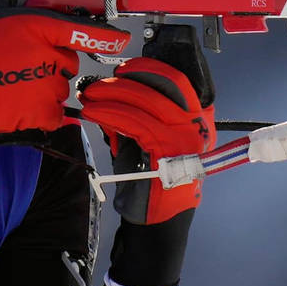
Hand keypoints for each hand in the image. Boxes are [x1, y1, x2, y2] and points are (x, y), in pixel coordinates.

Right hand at [0, 9, 130, 134]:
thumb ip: (38, 30)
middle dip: (51, 67)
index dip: (104, 37)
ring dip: (45, 91)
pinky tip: (20, 106)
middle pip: (68, 65)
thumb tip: (64, 40)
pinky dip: (42, 114)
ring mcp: (47, 86)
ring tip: (14, 87)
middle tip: (21, 68)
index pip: (81, 31)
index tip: (122, 40)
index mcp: (40, 29)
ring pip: (61, 90)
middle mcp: (49, 56)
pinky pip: (55, 114)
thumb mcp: (7, 23)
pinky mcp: (41, 112)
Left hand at [78, 58, 215, 223]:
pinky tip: (93, 112)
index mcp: (198, 116)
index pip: (176, 78)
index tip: (124, 70)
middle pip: (163, 81)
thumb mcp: (146, 140)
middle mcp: (198, 121)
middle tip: (101, 83)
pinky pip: (133, 120)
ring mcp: (185, 133)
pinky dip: (109, 112)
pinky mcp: (167, 147)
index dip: (148, 68)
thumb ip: (135, 116)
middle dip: (128, 77)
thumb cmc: (152, 179)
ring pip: (144, 98)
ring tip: (89, 97)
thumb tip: (110, 94)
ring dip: (111, 94)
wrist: (159, 218)